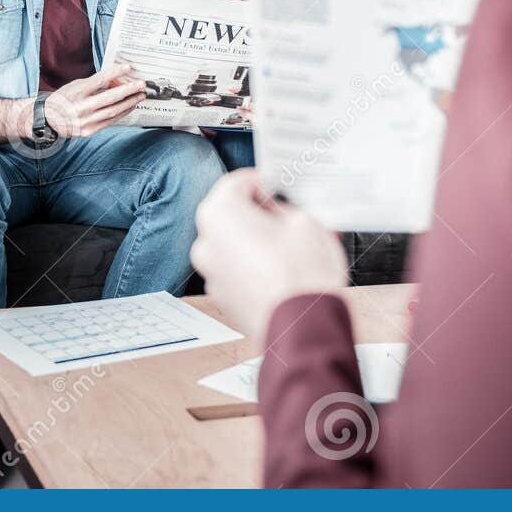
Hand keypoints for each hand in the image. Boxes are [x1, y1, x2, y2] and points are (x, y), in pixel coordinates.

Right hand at [45, 63, 145, 138]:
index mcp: (76, 93)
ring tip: (139, 96)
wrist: (48, 120)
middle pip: (110, 98)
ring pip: (113, 111)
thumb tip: (114, 80)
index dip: (114, 73)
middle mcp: (81, 108)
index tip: (127, 67)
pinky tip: (129, 106)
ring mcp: (85, 121)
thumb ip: (92, 84)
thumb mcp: (74, 86)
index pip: (99, 81)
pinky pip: (110, 121)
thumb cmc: (63, 99)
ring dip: (129, 103)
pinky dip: (122, 113)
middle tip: (141, 84)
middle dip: (128, 90)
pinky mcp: (89, 131)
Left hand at [191, 169, 348, 337]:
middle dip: (261, 214)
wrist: (304, 329)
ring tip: (295, 247)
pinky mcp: (224, 299)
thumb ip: (286, 208)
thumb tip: (282, 212)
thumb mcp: (305, 221)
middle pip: (233, 215)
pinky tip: (285, 270)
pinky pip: (238, 270)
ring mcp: (211, 274)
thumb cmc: (302, 275)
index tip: (281, 188)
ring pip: (235, 244)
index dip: (264, 181)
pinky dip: (256, 266)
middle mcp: (206, 243)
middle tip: (292, 218)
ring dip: (259, 241)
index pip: (238, 182)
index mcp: (219, 214)